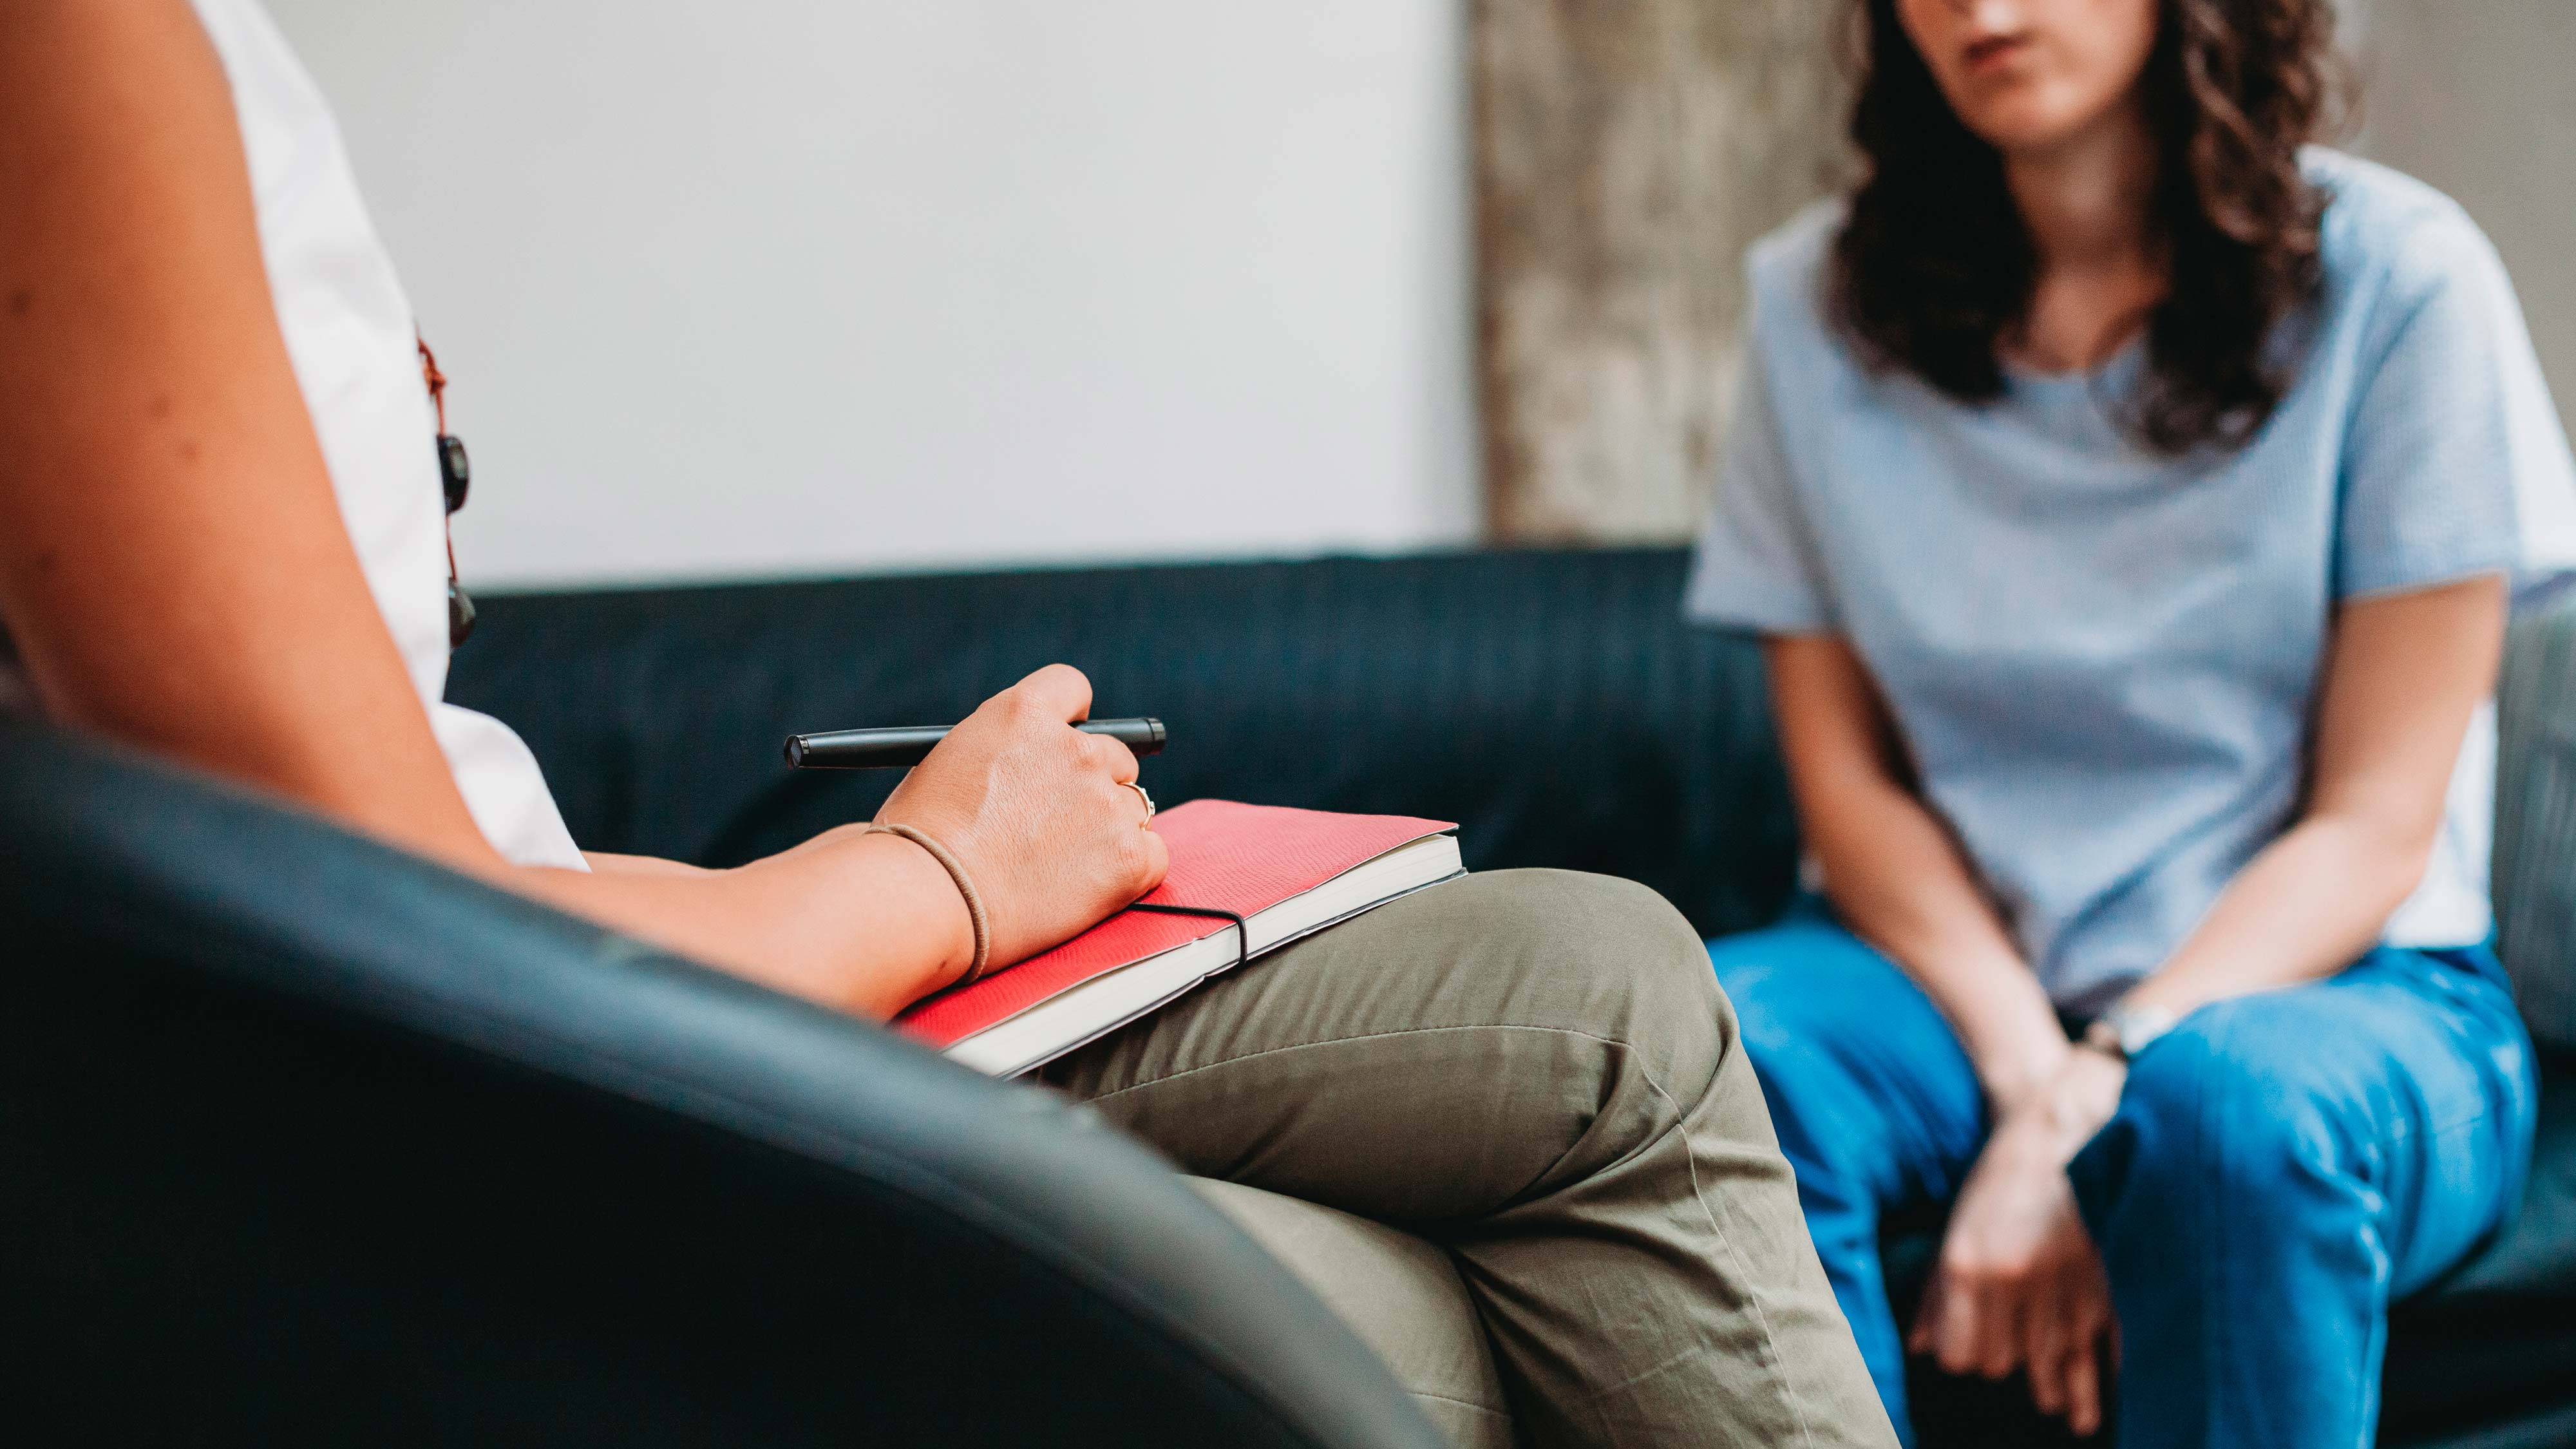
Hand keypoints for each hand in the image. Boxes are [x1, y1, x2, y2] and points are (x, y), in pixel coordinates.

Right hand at [873, 664, 1168, 973]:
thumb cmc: (918, 841)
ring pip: (1132, 806)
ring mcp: (1105, 801)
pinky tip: (1088, 888)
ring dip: (1107, 830)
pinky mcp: (1128, 856)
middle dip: (1091, 787)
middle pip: (1113, 756)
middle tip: (1057, 826)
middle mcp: (1075, 748)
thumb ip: (998, 752)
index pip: (1073, 689)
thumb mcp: (948, 762)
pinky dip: (1129, 871)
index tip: (1066, 743)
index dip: (1072, 720)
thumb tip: (1019, 768)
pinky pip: (1153, 854)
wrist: (927, 899)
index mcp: (1023, 713)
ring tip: (1059, 866)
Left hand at [1912, 1050, 2125, 1435]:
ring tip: (2066, 1411)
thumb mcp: (1956, 1228)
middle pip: (2005, 1363)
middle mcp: (2014, 1282)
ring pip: (2054, 1362)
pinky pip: (2100, 1346)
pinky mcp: (2105, 1281)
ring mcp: (2063, 1284)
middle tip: (2014, 1362)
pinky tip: (2098, 1387)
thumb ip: (1936, 1292)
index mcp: (1968, 1267)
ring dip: (2058, 1385)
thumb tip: (1920, 1346)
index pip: (1962, 1354)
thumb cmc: (2000, 1179)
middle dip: (2008, 1364)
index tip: (1971, 1354)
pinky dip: (2098, 1368)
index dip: (1966, 1358)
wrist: (2063, 1134)